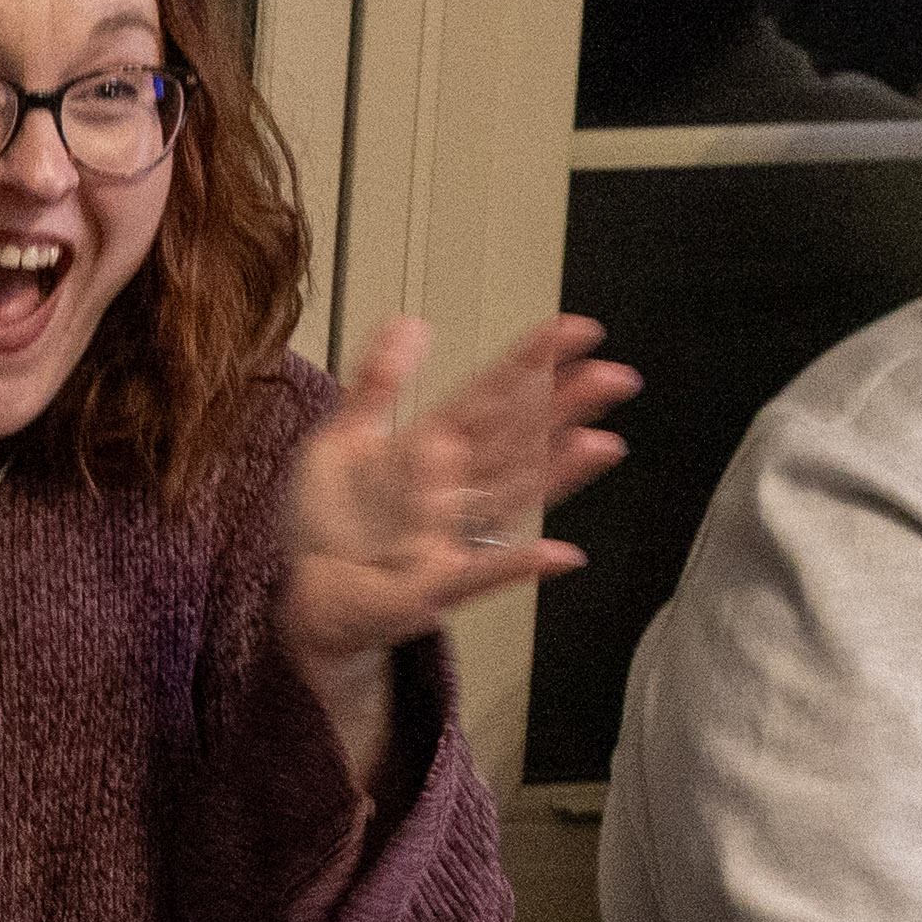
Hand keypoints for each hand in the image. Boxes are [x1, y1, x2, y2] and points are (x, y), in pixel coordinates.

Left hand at [269, 313, 630, 679]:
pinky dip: (518, 565)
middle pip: (519, 438)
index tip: (576, 331)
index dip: (533, 361)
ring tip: (600, 444)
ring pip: (515, 495)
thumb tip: (409, 324)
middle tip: (613, 377)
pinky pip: (483, 573)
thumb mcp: (340, 441)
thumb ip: (376, 384)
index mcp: (435, 447)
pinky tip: (557, 554)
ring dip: (559, 473)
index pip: (492, 394)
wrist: (308, 597)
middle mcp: (456, 489)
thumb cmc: (330, 527)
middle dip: (565, 407)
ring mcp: (454, 534)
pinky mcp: (436, 583)